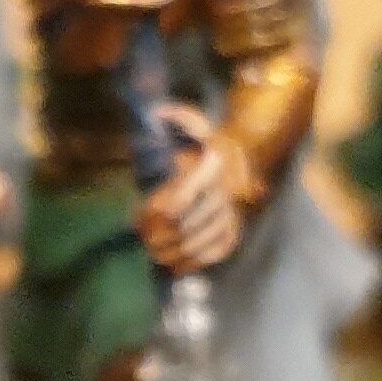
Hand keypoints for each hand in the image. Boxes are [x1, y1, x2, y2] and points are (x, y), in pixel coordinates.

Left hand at [134, 107, 245, 275]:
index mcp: (213, 165)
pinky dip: (195, 263)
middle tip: (143, 240)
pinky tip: (176, 267)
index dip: (161, 209)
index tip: (141, 217)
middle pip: (189, 222)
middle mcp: (225, 191)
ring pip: (201, 240)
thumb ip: (178, 117)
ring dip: (174, 251)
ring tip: (153, 254)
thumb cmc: (203, 145)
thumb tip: (157, 113)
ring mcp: (231, 213)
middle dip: (162, 235)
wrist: (240, 160)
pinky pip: (217, 251)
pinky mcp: (235, 230)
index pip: (185, 193)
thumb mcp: (193, 125)